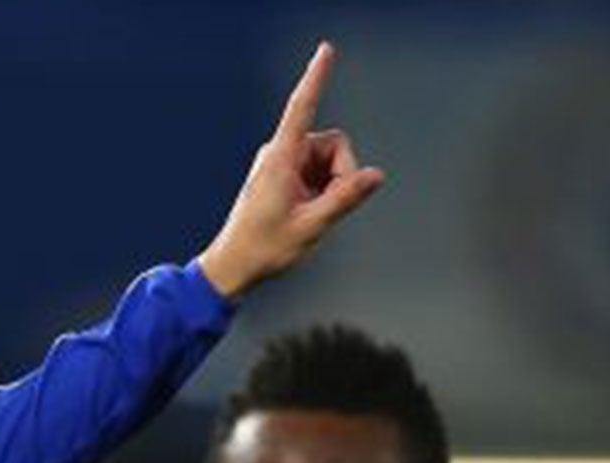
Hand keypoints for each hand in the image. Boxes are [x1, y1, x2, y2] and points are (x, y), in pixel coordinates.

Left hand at [196, 41, 385, 296]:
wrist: (234, 266)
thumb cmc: (265, 248)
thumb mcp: (312, 226)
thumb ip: (345, 199)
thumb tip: (375, 175)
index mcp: (280, 159)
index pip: (302, 109)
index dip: (316, 78)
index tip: (326, 50)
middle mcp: (280, 153)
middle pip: (333, 144)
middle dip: (342, 173)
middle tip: (329, 207)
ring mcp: (282, 163)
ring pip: (329, 159)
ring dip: (332, 184)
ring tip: (312, 214)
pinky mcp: (284, 175)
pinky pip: (318, 172)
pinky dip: (323, 189)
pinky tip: (307, 212)